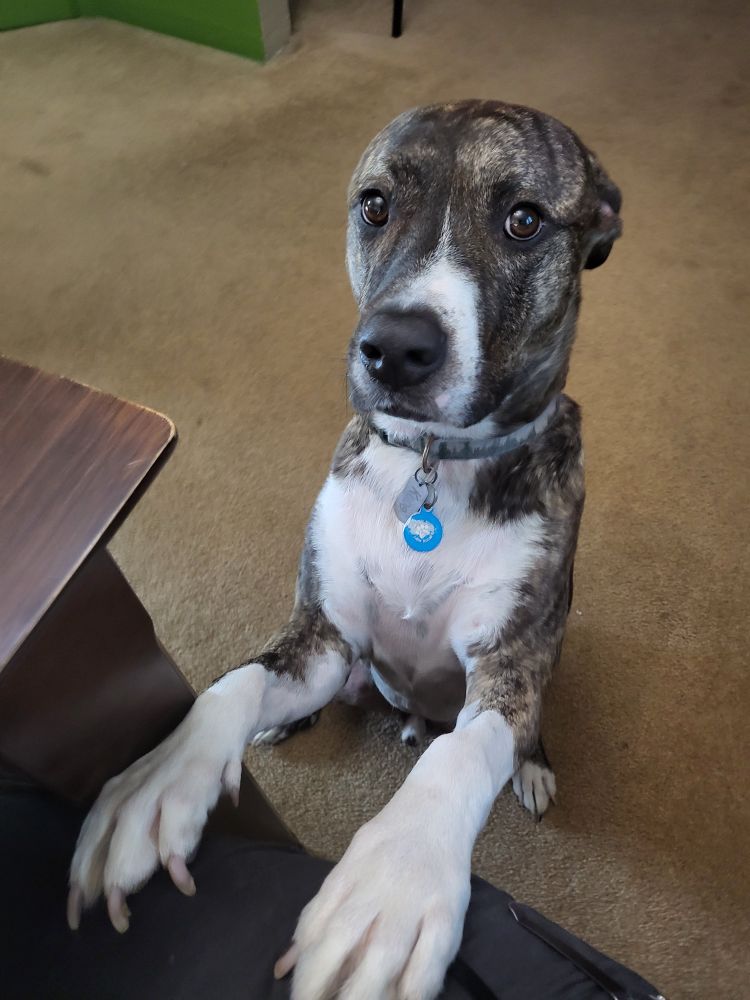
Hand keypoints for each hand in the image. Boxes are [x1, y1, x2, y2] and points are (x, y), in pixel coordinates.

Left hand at [67, 691, 244, 932]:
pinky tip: (180, 880)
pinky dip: (174, 850)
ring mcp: (157, 784)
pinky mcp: (187, 782)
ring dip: (125, 870)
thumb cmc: (183, 769)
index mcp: (116, 793)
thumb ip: (140, 835)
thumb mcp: (152, 799)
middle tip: (107, 918)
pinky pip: (175, 820)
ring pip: (130, 829)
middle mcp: (130, 788)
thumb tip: (125, 884)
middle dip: (99, 880)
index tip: (75, 913)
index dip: (81, 877)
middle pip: (102, 837)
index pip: (89, 838)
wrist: (215, 722)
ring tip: (126, 909)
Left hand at [276, 799, 470, 999]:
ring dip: (364, 992)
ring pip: (384, 952)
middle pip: (342, 937)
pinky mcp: (448, 911)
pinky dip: (414, 989)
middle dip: (323, 982)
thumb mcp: (348, 866)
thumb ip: (319, 915)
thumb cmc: (389, 843)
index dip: (306, 967)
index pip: (316, 923)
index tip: (299, 997)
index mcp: (348, 873)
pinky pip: (430, 957)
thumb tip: (283, 967)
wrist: (439, 805)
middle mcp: (376, 885)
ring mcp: (414, 899)